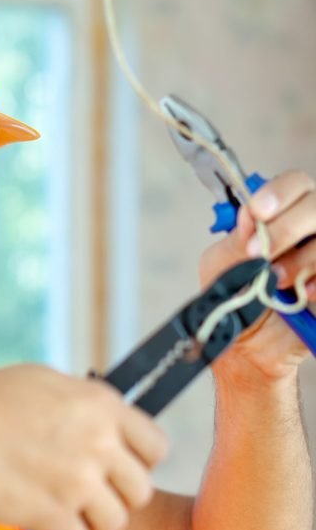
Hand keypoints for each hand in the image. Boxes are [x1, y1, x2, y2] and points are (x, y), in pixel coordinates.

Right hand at [0, 365, 167, 529]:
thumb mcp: (41, 383)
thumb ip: (82, 405)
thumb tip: (106, 422)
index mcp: (100, 403)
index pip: (156, 446)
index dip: (139, 463)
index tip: (116, 470)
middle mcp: (98, 440)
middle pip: (141, 490)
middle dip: (114, 497)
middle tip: (84, 497)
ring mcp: (77, 480)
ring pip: (115, 522)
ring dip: (90, 523)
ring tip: (61, 513)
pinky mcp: (53, 515)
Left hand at [199, 170, 315, 380]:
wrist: (248, 345)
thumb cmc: (234, 297)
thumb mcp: (222, 263)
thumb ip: (237, 237)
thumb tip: (250, 217)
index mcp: (283, 214)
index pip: (295, 184)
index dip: (279, 193)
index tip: (258, 212)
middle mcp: (309, 230)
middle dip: (286, 228)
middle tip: (258, 253)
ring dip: (300, 260)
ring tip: (274, 281)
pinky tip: (301, 295)